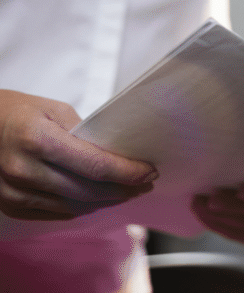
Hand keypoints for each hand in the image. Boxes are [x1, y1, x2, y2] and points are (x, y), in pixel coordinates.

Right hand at [0, 90, 156, 219]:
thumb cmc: (18, 112)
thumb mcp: (54, 110)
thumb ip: (85, 134)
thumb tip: (117, 155)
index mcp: (38, 139)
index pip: (95, 165)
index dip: (127, 172)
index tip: (149, 172)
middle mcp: (23, 169)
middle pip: (88, 191)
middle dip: (123, 189)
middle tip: (144, 184)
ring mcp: (13, 192)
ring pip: (73, 207)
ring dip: (105, 202)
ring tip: (126, 192)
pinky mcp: (9, 205)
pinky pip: (55, 213)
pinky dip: (81, 208)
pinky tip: (98, 200)